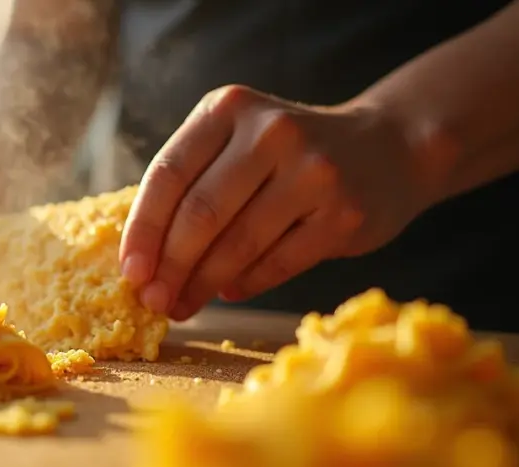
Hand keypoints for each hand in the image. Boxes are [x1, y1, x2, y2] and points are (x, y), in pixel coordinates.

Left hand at [119, 85, 442, 320]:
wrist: (388, 149)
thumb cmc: (286, 157)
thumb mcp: (237, 142)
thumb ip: (192, 183)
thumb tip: (141, 263)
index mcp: (229, 108)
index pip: (168, 174)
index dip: (143, 229)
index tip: (130, 272)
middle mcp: (271, 132)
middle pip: (200, 214)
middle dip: (169, 266)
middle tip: (152, 300)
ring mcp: (313, 171)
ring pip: (237, 244)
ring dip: (201, 285)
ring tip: (181, 306)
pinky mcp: (344, 213)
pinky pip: (278, 263)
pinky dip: (245, 284)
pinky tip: (228, 292)